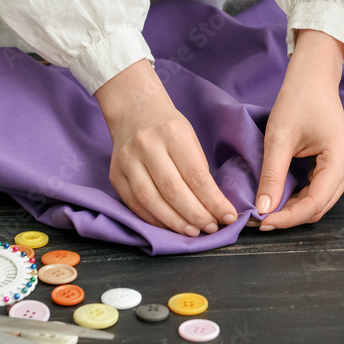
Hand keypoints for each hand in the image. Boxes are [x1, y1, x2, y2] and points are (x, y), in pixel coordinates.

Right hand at [96, 60, 236, 235]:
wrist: (133, 111)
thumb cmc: (168, 128)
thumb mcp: (190, 138)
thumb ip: (199, 171)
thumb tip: (215, 207)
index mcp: (172, 133)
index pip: (195, 175)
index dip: (213, 201)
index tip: (228, 216)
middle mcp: (147, 146)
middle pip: (173, 190)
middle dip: (195, 215)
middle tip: (211, 228)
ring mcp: (127, 161)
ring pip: (151, 200)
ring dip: (174, 222)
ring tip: (193, 232)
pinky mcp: (115, 174)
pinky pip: (134, 204)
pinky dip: (154, 219)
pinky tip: (170, 226)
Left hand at [256, 30, 343, 229]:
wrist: (313, 78)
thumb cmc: (298, 100)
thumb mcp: (279, 138)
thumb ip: (272, 176)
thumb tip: (263, 210)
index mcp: (341, 161)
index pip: (314, 204)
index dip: (287, 218)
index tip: (261, 222)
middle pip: (319, 207)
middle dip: (289, 216)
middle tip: (258, 219)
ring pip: (319, 202)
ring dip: (293, 209)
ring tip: (265, 209)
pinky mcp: (339, 166)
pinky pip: (319, 191)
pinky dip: (299, 197)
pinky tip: (279, 195)